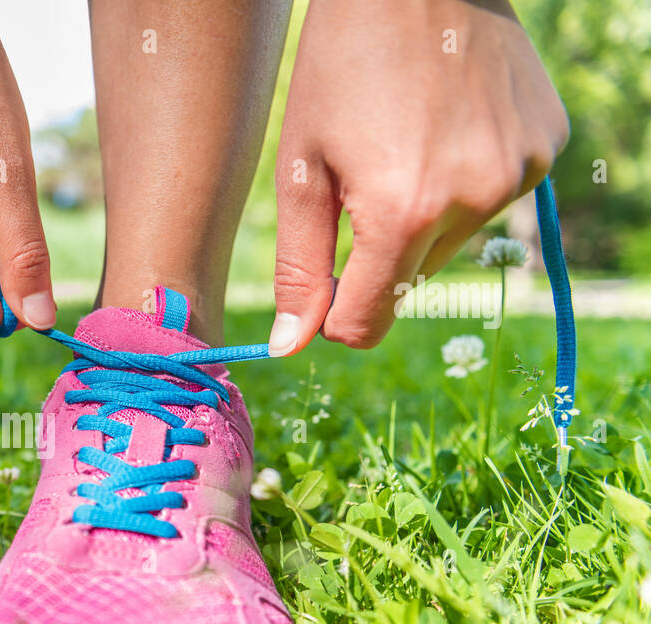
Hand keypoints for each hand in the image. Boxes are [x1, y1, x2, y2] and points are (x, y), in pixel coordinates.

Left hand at [270, 0, 568, 353]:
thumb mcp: (301, 170)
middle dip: (378, 253)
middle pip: (409, 281)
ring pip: (452, 241)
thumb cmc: (341, 65)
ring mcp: (519, 173)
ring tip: (405, 141)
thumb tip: (291, 345)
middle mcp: (472, 201)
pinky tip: (446, 125)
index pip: (366, 322)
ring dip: (424, 216)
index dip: (336, 312)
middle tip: (361, 179)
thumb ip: (298, 267)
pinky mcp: (545, 148)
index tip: (324, 280)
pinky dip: (465, 179)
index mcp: (402, 212)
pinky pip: (493, 197)